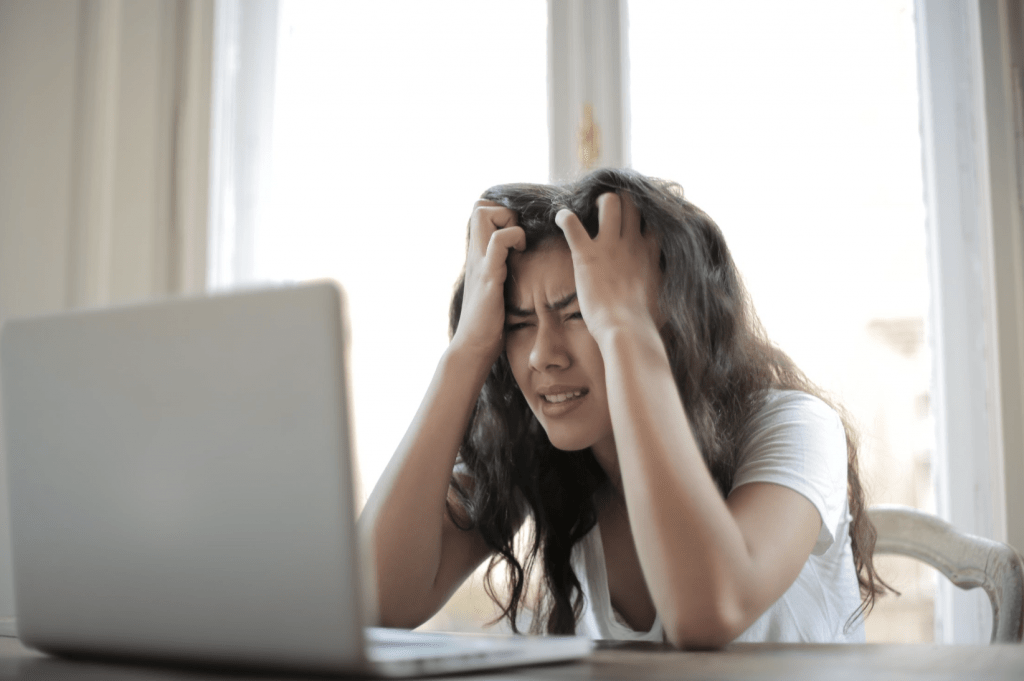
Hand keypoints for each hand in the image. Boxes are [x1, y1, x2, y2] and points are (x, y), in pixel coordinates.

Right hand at [450, 199, 525, 363]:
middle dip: (504, 211)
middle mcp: (475, 254)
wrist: (473, 347)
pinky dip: (513, 238)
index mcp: (478, 256)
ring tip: (519, 244)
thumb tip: (520, 265)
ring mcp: (480, 263)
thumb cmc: (488, 323)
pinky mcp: (488, 276)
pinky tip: (520, 254)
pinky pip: (498, 242)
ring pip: (483, 214)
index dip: (501, 212)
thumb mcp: (495, 288)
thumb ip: (501, 271)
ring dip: (508, 221)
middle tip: (518, 235)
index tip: (517, 233)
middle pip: (479, 205)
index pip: (480, 211)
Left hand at [554, 192, 660, 341]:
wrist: (627, 330)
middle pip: (633, 202)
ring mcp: (610, 246)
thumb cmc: (645, 323)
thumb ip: (664, 285)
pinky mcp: (586, 254)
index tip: (637, 217)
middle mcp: (632, 243)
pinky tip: (560, 217)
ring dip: (598, 202)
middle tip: (610, 209)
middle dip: (622, 199)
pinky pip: (571, 223)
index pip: (654, 219)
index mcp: (650, 253)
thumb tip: (673, 291)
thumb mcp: (665, 299)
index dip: (646, 214)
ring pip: (609, 202)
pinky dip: (564, 217)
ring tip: (590, 209)